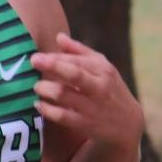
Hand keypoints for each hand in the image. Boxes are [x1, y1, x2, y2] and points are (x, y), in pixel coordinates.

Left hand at [31, 34, 142, 148]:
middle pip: (73, 74)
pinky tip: (39, 104)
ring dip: (45, 88)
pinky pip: (61, 115)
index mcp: (103, 70)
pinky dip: (46, 109)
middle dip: (51, 65)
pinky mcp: (84, 125)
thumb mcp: (103, 68)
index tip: (38, 56)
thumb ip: (80, 52)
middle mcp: (99, 87)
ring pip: (63, 94)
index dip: (55, 58)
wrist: (127, 124)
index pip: (76, 60)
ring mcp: (92, 107)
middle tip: (33, 60)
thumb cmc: (110, 90)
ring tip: (37, 86)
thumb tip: (59, 36)